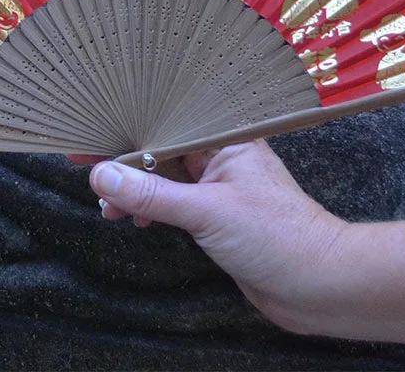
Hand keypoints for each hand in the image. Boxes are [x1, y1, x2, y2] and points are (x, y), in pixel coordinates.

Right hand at [88, 141, 346, 333]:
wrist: (320, 285)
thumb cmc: (276, 237)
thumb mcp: (206, 211)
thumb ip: (152, 195)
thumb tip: (102, 176)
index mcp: (225, 135)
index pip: (166, 119)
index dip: (126, 124)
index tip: (89, 131)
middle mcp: (221, 153)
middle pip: (162, 144)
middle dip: (124, 156)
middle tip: (84, 165)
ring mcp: (219, 184)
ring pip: (165, 174)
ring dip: (136, 187)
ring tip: (107, 205)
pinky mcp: (217, 214)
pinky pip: (174, 200)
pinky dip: (151, 208)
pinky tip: (134, 220)